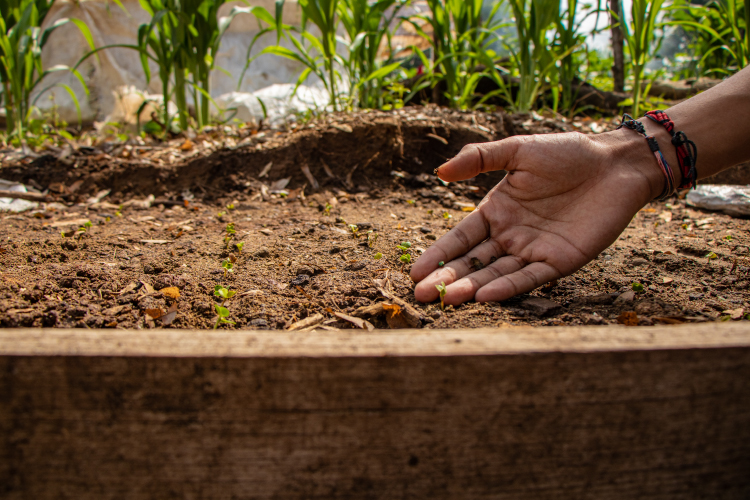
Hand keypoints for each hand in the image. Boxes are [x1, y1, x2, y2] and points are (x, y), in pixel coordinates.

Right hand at [411, 129, 665, 305]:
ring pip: (496, 274)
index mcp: (496, 211)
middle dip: (447, 278)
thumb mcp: (518, 150)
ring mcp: (533, 251)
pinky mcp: (559, 262)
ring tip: (448, 299)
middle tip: (422, 294)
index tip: (415, 270)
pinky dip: (508, 287)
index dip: (438, 254)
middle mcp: (510, 235)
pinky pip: (530, 278)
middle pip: (472, 262)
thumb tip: (440, 172)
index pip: (460, 238)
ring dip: (472, 287)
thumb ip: (480, 159)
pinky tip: (486, 297)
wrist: (615, 164)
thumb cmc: (567, 153)